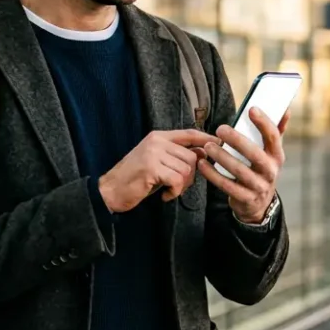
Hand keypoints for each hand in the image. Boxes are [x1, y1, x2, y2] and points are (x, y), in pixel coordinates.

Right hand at [98, 129, 220, 212]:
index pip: (189, 133)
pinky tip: (164, 196)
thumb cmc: (136, 179)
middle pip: (192, 157)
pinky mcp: (151, 168)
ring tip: (169, 190)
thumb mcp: (157, 162)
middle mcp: (157, 141)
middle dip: (191, 176)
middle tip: (178, 186)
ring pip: (187, 170)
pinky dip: (175, 192)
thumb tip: (204, 154)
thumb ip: (176, 156)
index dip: (206, 139)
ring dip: (182, 186)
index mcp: (159, 137)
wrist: (110, 190)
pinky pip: (177, 180)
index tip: (219, 144)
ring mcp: (153, 153)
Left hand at [197, 108, 289, 222]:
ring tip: (208, 147)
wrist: (259, 204)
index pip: (273, 137)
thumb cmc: (261, 170)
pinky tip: (203, 164)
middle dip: (237, 140)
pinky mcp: (245, 198)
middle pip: (255, 154)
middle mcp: (270, 171)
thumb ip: (276, 132)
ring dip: (222, 157)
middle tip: (220, 129)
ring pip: (239, 171)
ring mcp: (258, 186)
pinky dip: (213, 174)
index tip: (251, 109)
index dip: (264, 122)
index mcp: (277, 156)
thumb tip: (285, 110)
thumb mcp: (271, 154)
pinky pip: (226, 185)